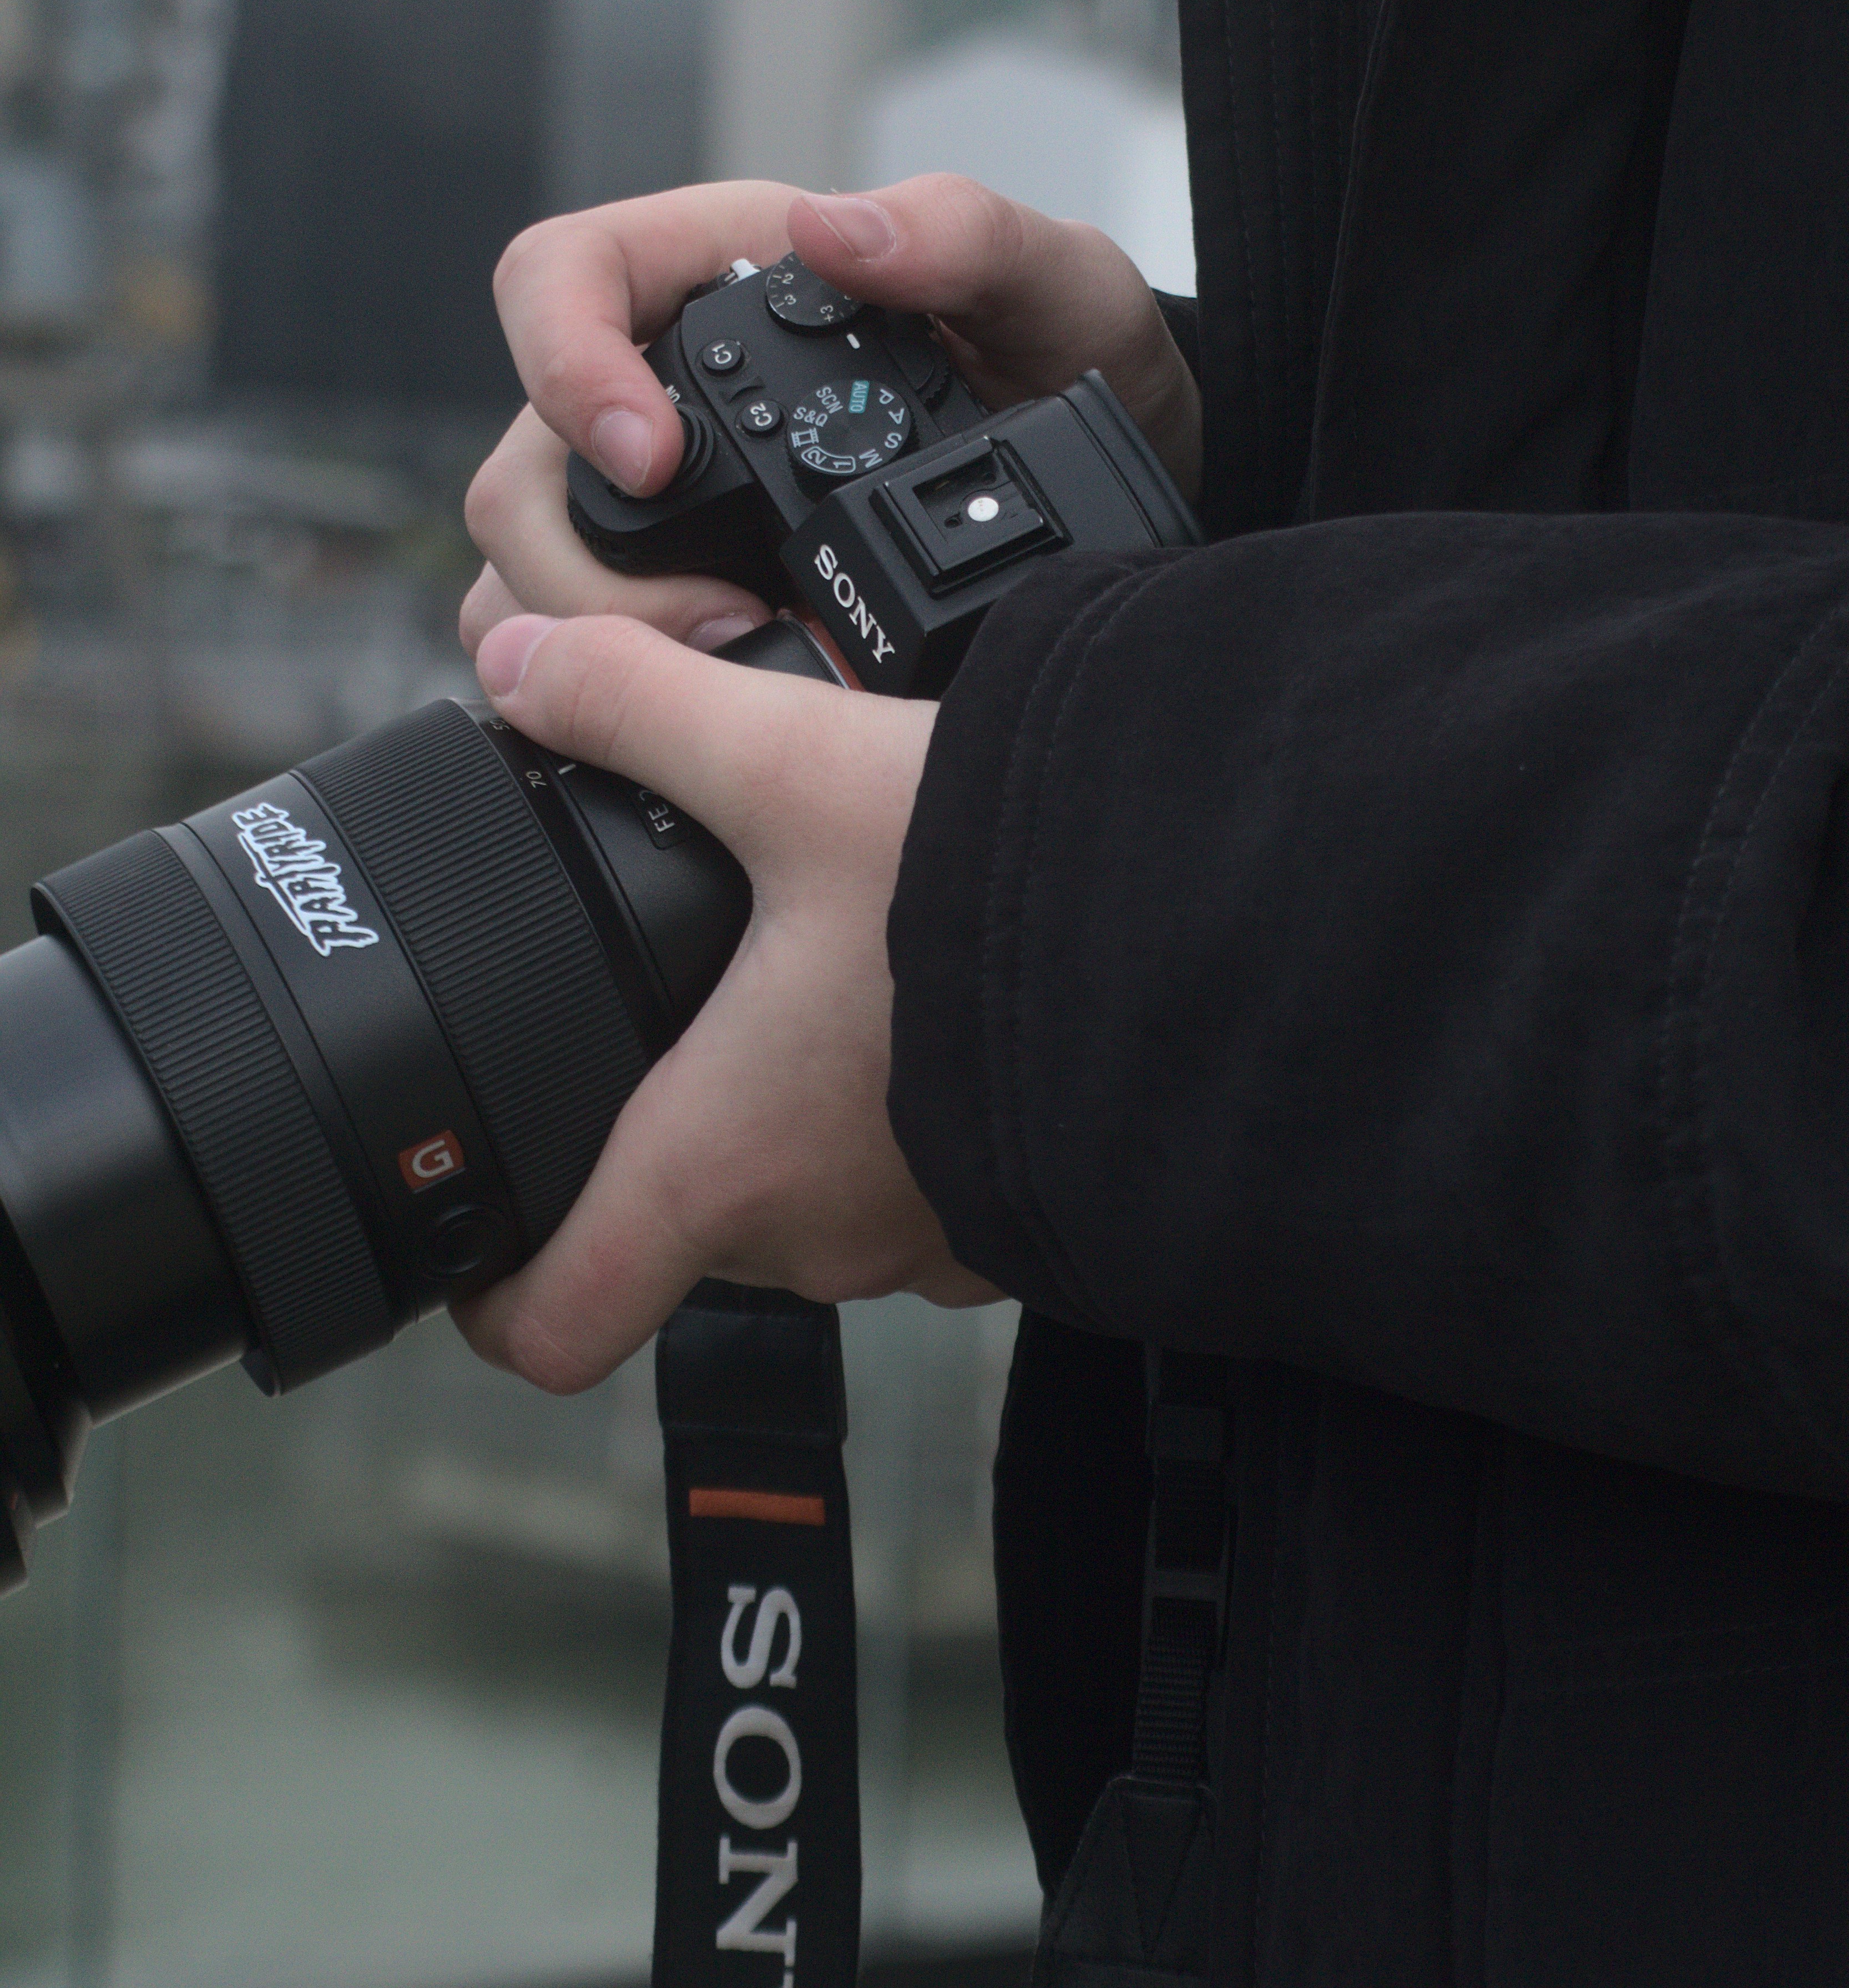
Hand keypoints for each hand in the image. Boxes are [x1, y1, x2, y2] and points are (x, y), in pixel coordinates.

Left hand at [450, 609, 1002, 1393]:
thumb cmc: (1011, 884)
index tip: (474, 1232)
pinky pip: (919, 1181)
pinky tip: (930, 1002)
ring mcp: (926, 1238)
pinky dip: (902, 1109)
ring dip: (792, 1109)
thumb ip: (638, 705)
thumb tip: (518, 663)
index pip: (555, 1324)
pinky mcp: (1018, 1210)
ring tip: (818, 975)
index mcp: (723, 1160)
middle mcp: (815, 1234)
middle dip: (663, 1119)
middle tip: (669, 995)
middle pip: (679, 1224)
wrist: (1234, 936)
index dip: (488, 1294)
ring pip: (806, 1196)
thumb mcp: (793, 764)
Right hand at [459, 173, 1201, 653]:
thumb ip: (963, 235)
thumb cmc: (1075, 361)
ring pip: (528, 571)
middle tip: (726, 621)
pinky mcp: (674, 600)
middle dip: (589, 564)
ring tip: (742, 671)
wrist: (1126, 484)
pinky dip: (620, 694)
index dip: (563, 365)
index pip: (555, 281)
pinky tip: (721, 713)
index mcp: (715, 278)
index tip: (648, 457)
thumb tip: (828, 227)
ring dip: (597, 640)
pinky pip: (578, 651)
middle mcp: (661, 388)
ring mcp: (658, 506)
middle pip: (522, 464)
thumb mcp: (1058, 285)